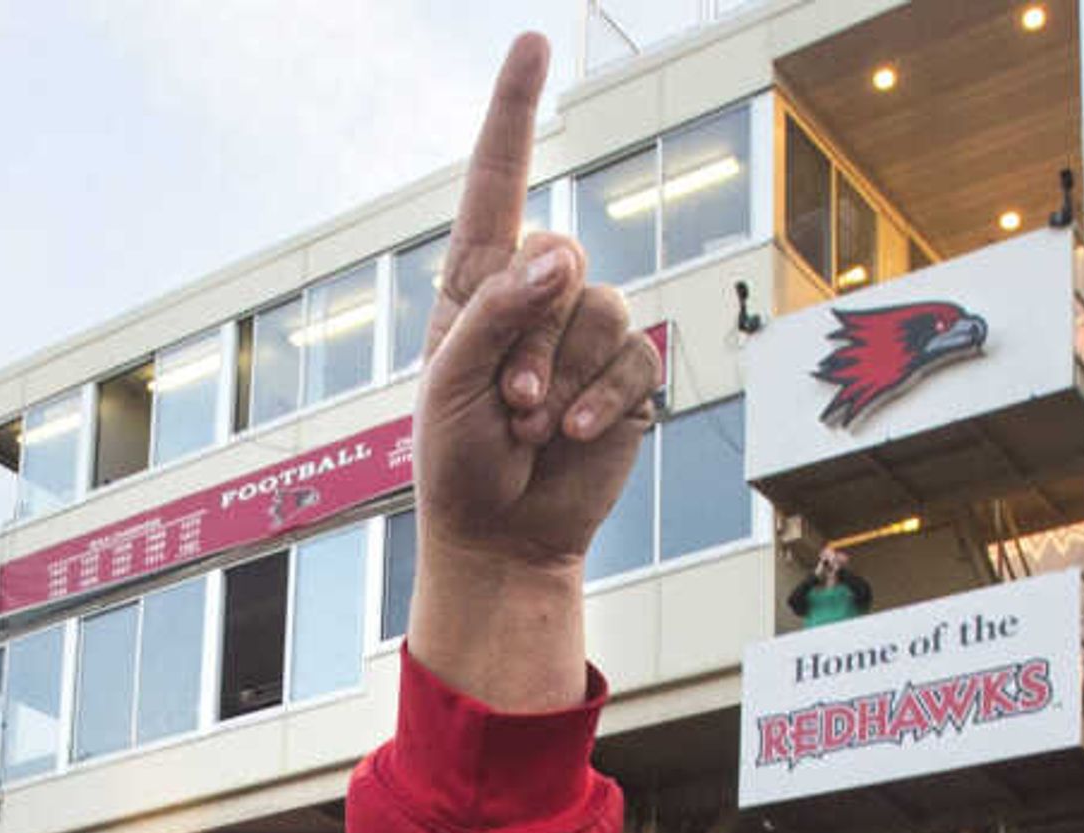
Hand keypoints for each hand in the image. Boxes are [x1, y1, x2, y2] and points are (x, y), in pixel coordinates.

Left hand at [405, 35, 659, 705]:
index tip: (533, 46)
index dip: (514, 114)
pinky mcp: (625, 372)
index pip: (497, 183)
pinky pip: (633, 355)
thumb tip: (557, 257)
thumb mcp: (450, 385)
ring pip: (600, 309)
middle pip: (558, 260)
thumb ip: (495, 314)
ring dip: (562, 375)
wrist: (500, 534)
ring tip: (532, 425)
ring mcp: (584, 332)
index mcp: (476, 283)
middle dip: (532, 335)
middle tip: (507, 403)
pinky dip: (599, 397)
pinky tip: (570, 433)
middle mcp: (535, 294)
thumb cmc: (457, 461)